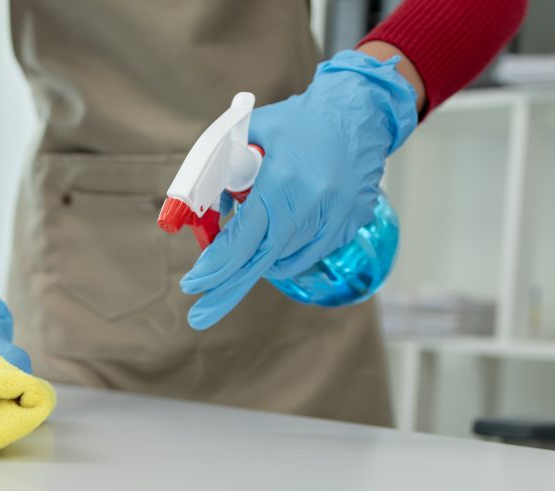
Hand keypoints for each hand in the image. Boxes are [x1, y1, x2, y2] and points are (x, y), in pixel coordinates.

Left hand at [180, 50, 418, 329]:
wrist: (362, 110)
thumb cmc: (300, 119)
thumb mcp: (251, 135)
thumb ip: (223, 171)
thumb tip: (204, 213)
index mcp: (285, 181)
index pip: (243, 237)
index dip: (216, 265)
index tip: (192, 285)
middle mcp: (313, 205)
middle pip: (262, 261)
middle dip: (227, 289)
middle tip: (199, 316)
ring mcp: (337, 218)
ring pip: (285, 259)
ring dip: (258, 261)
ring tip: (242, 251)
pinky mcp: (351, 224)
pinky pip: (309, 252)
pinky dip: (286, 252)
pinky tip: (276, 238)